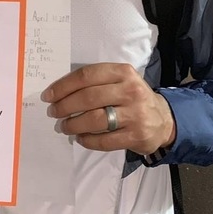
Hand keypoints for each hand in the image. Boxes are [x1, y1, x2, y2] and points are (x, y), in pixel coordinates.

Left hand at [41, 63, 175, 155]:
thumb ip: (97, 82)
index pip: (87, 76)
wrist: (163, 120)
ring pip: (95, 119)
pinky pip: (104, 141)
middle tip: (53, 112)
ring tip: (64, 126)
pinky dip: (87, 140)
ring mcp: (135, 114)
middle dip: (65, 106)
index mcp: (123, 72)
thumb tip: (60, 91)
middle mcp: (130, 90)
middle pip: (88, 97)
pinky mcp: (136, 136)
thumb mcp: (120, 81)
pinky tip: (80, 138)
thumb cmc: (132, 97)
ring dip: (73, 124)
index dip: (64, 86)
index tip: (49, 95)